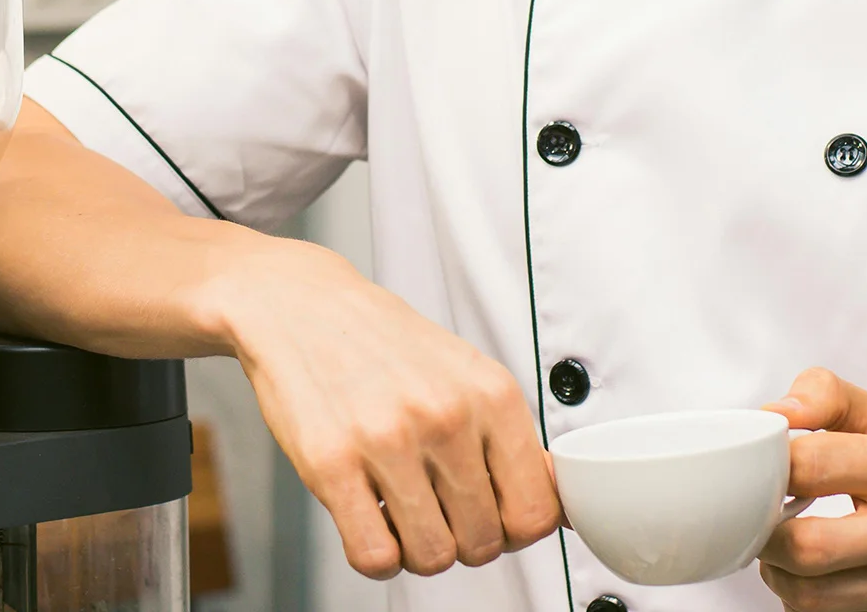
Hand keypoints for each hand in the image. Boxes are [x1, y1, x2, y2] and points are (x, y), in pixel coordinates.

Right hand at [205, 237, 560, 578]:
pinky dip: (378, 556)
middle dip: (467, 542)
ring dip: (421, 551)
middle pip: (485, 540)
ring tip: (407, 516)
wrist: (309, 310)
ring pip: (433, 556)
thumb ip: (509, 439)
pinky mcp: (332, 465)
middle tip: (446, 515)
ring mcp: (390, 441)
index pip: (536, 507)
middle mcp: (447, 416)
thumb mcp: (469, 375)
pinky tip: (374, 521)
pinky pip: (374, 556)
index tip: (502, 522)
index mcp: (492, 394)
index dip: (519, 530)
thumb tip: (557, 501)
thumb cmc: (390, 346)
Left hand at [759, 369, 866, 611]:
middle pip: (807, 546)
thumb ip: (831, 398)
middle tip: (763, 513)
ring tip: (783, 543)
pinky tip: (813, 573)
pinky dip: (803, 597)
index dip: (766, 465)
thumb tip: (774, 412)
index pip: (813, 464)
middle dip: (766, 532)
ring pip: (811, 595)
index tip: (757, 463)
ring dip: (778, 571)